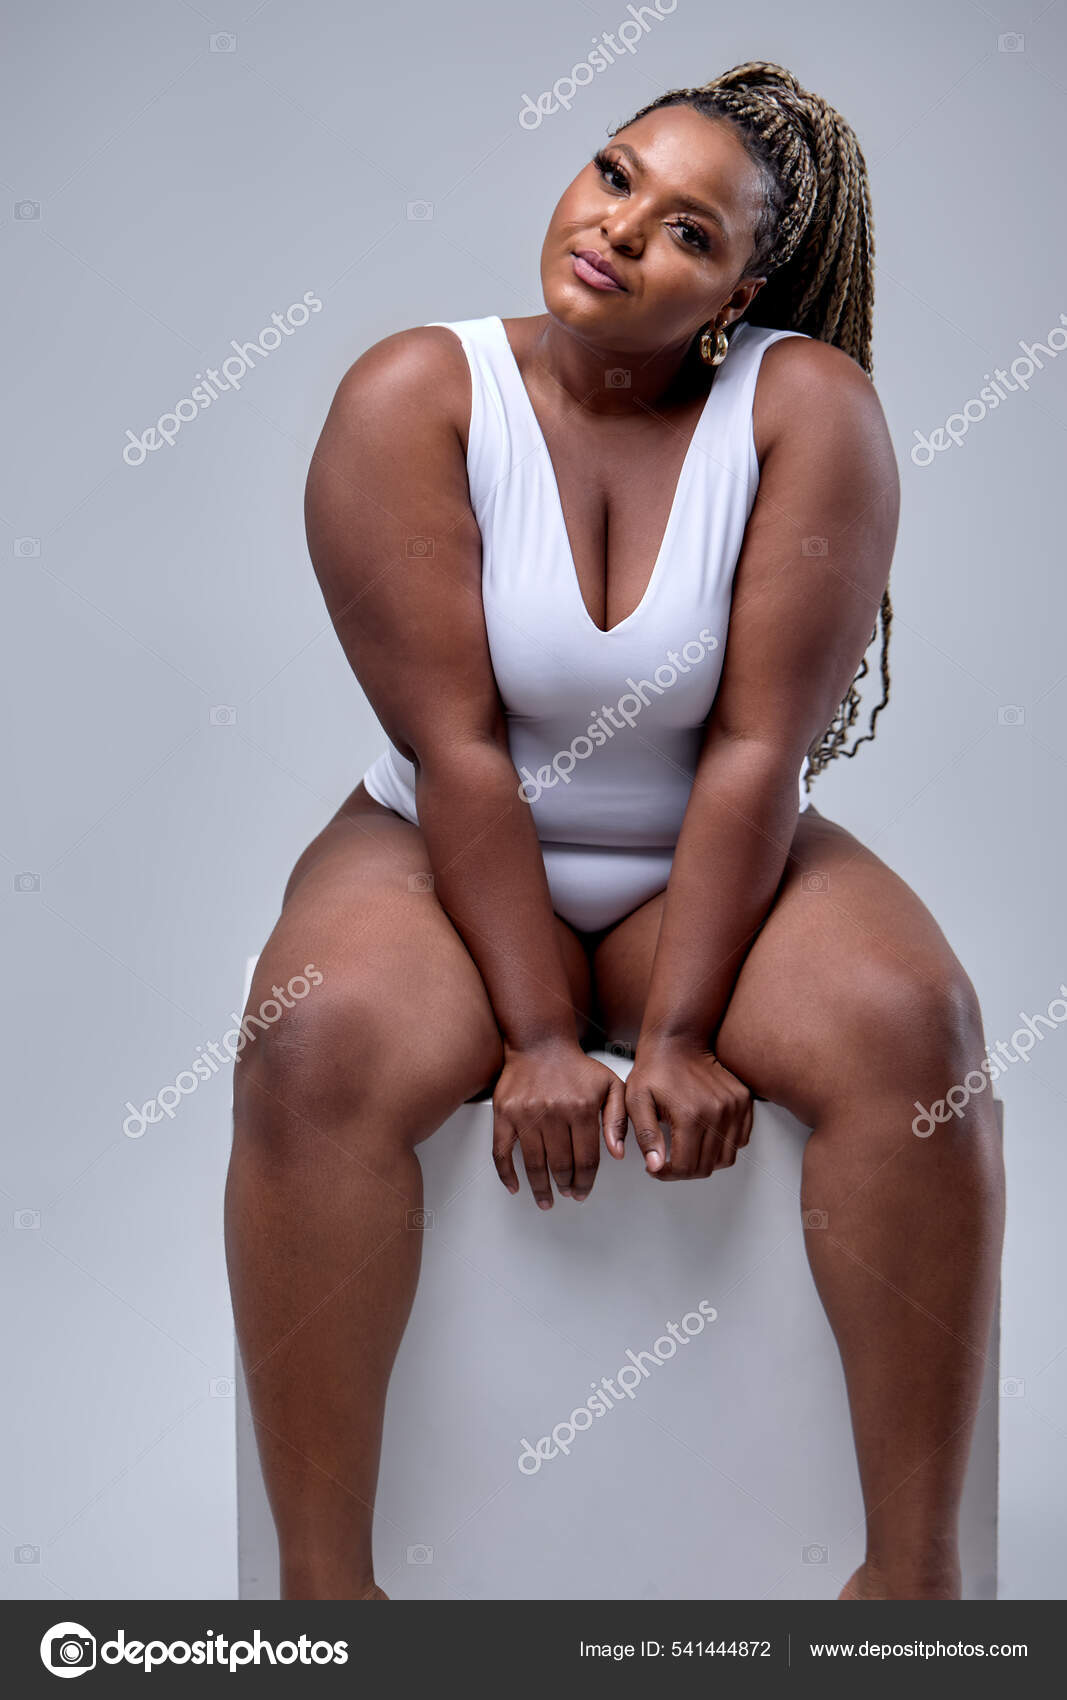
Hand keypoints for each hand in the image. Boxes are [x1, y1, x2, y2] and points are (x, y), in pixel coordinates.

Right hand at [492, 1037, 628, 1208]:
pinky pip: (502, 1151)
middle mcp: (553, 1113)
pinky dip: (507, 1174)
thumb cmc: (577, 1067)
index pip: (585, 1159)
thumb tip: (618, 1154)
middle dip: (565, 1185)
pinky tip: (515, 1187)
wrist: (540, 1043)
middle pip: (560, 1165)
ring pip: (534, 1164)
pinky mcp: (504, 1114)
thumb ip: (618, 1119)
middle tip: (567, 1193)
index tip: (583, 1192)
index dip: (585, 1181)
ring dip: (540, 1187)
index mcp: (582, 1109)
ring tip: (545, 1199)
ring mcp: (526, 1115)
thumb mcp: (610, 1085)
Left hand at [623, 1037, 753, 1179]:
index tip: (656, 1168)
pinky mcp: (744, 1102)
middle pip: (706, 1166)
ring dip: (705, 1161)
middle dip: (684, 1170)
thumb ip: (646, 1135)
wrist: (677, 1041)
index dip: (667, 1174)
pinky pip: (740, 1140)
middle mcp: (717, 1112)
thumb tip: (656, 1166)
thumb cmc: (655, 1069)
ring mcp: (734, 1107)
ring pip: (726, 1158)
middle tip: (668, 1161)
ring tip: (686, 1150)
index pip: (685, 1167)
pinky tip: (703, 1137)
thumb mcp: (637, 1100)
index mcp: (690, 1114)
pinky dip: (724, 1147)